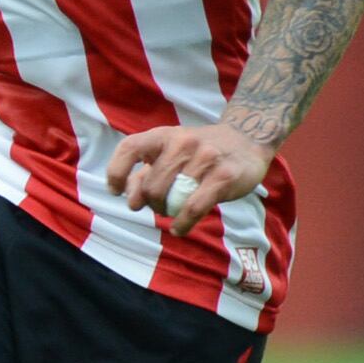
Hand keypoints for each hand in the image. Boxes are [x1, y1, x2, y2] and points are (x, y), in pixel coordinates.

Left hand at [106, 122, 271, 237]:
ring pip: (171, 199)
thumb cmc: (201, 152)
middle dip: (150, 204)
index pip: (129, 148)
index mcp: (165, 135)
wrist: (247, 140)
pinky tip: (179, 228)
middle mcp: (183, 142)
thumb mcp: (171, 153)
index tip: (116, 192)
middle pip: (150, 186)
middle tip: (160, 207)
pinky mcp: (224, 176)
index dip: (116, 172)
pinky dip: (182, 223)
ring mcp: (205, 158)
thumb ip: (147, 173)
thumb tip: (131, 198)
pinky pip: (193, 208)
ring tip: (173, 213)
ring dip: (168, 213)